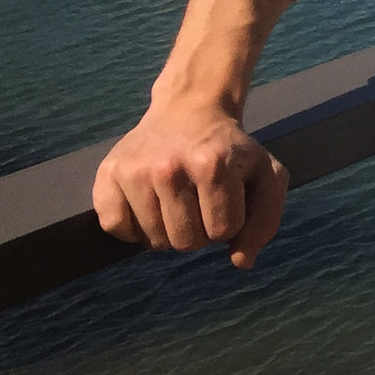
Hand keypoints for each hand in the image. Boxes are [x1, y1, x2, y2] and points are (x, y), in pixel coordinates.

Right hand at [92, 100, 290, 270]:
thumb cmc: (230, 151)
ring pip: (153, 242)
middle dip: (199, 231)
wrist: (188, 112)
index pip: (222, 232)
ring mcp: (135, 171)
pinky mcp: (108, 174)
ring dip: (168, 231)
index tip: (226, 199)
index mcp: (213, 166)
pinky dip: (134, 227)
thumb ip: (265, 220)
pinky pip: (116, 229)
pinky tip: (149, 204)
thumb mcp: (266, 174)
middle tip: (199, 202)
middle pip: (185, 242)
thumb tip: (242, 262)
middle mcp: (169, 168)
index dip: (229, 222)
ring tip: (176, 201)